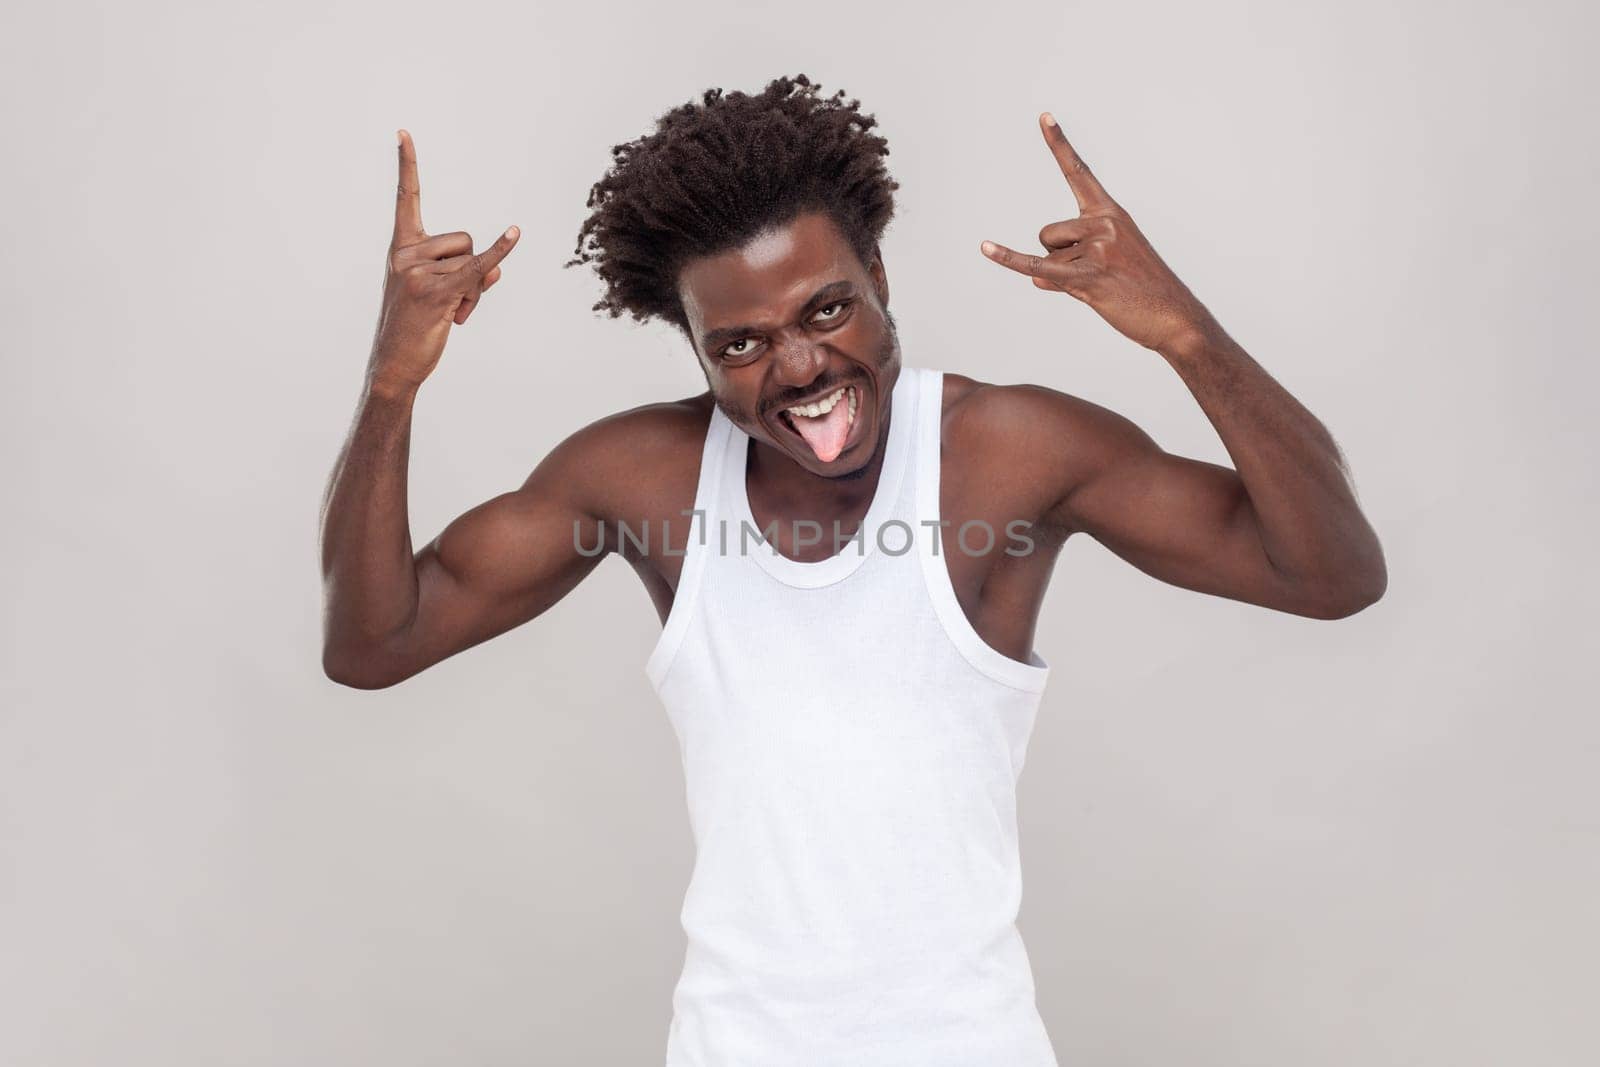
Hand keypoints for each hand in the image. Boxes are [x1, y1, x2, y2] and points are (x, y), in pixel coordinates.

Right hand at [368, 129, 519, 391]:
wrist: (396, 364)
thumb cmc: (416, 326)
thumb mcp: (438, 292)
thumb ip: (466, 272)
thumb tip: (497, 267)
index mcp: (401, 248)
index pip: (406, 198)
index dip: (407, 166)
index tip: (404, 132)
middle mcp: (406, 254)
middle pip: (463, 239)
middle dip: (469, 270)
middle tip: (451, 302)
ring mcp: (419, 272)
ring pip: (473, 260)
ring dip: (474, 290)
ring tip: (452, 314)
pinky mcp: (438, 291)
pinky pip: (479, 267)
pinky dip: (500, 251)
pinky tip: (515, 232)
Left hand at [980, 113, 1215, 353]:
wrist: (1175, 318)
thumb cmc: (1144, 293)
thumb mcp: (1107, 266)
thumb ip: (1068, 263)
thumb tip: (1034, 275)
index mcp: (1111, 213)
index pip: (1079, 173)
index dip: (1059, 145)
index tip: (1043, 116)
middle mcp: (1104, 223)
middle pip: (1046, 235)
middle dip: (1058, 260)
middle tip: (1097, 276)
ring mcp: (1098, 248)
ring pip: (1046, 260)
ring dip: (1060, 280)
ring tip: (1099, 289)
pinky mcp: (1090, 278)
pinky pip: (1037, 267)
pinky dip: (1009, 260)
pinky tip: (985, 248)